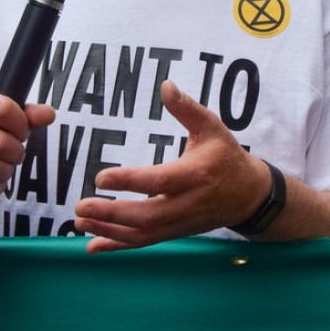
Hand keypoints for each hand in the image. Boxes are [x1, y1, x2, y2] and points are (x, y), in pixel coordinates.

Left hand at [73, 80, 268, 252]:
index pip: (159, 181)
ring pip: (143, 233)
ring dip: (110, 231)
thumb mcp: (212, 127)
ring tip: (80, 221)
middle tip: (81, 205)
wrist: (249, 195)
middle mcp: (187, 203)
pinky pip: (145, 242)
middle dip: (112, 213)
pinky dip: (118, 246)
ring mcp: (181, 223)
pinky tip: (92, 245)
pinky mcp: (175, 232)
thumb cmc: (226, 156)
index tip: (101, 177)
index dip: (129, 181)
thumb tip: (165, 85)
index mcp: (195, 175)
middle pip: (147, 215)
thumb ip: (187, 108)